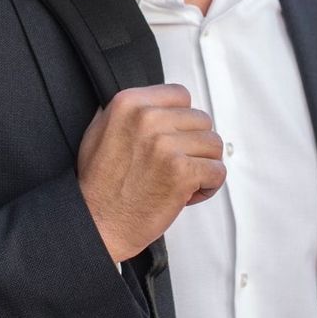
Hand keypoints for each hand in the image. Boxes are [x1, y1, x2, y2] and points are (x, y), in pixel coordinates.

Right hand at [76, 84, 225, 262]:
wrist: (98, 223)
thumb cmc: (99, 185)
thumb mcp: (101, 130)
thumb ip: (129, 112)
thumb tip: (154, 105)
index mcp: (129, 103)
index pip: (180, 95)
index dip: (182, 120)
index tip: (177, 136)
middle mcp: (148, 119)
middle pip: (200, 120)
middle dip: (194, 144)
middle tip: (178, 164)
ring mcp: (166, 144)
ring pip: (213, 144)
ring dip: (203, 164)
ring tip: (183, 179)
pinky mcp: (182, 171)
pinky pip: (217, 170)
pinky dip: (209, 185)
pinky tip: (189, 192)